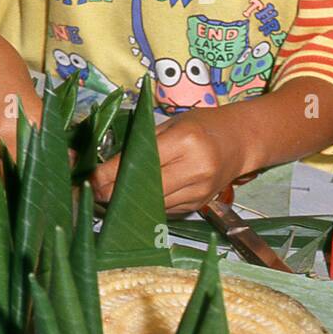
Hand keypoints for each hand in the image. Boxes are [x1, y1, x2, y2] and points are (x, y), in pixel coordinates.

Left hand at [91, 106, 249, 215]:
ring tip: (109, 195)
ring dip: (128, 203)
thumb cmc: (203, 125)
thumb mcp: (174, 124)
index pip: (140, 162)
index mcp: (185, 141)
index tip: (91, 179)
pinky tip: (135, 199)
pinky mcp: (199, 205)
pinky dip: (148, 205)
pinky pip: (165, 209)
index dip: (111, 174)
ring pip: (153, 204)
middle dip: (115, 193)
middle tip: (93, 192)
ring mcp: (199, 191)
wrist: (241, 141)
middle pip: (145, 189)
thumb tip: (108, 166)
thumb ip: (144, 143)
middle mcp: (195, 169)